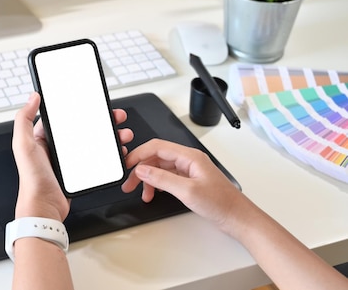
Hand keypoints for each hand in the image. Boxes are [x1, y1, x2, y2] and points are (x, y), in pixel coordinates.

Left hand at [12, 92, 132, 221]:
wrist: (44, 209)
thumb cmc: (32, 180)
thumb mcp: (24, 145)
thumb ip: (24, 120)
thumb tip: (32, 97)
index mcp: (43, 138)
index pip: (64, 117)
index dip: (80, 108)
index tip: (94, 102)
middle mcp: (56, 147)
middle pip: (84, 128)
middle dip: (102, 121)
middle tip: (116, 116)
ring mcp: (69, 160)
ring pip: (94, 142)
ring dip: (110, 136)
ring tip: (122, 134)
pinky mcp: (79, 172)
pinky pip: (97, 158)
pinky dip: (109, 153)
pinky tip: (118, 151)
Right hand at [121, 138, 244, 232]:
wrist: (238, 218)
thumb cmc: (222, 203)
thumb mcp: (187, 191)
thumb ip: (162, 178)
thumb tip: (142, 169)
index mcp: (189, 156)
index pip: (157, 147)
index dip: (139, 154)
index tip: (127, 164)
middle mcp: (188, 160)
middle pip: (156, 157)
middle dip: (141, 169)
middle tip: (129, 183)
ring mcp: (189, 171)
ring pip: (160, 168)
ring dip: (148, 179)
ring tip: (141, 193)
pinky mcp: (189, 181)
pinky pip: (167, 177)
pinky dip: (157, 185)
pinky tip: (153, 193)